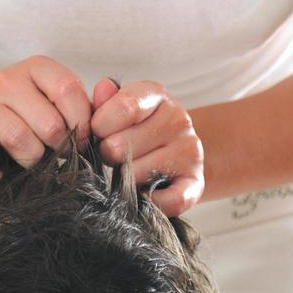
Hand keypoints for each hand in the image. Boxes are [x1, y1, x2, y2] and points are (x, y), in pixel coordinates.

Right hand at [0, 56, 92, 182]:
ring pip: (21, 140)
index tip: (83, 140)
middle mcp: (7, 79)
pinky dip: (1, 173)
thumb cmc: (31, 112)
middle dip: (61, 147)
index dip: (82, 122)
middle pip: (49, 122)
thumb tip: (108, 116)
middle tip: (60, 154)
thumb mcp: (58, 100)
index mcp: (37, 67)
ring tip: (37, 162)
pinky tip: (8, 173)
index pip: (68, 90)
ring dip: (35, 161)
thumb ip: (87, 105)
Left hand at [90, 77, 203, 216]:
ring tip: (123, 174)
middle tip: (109, 157)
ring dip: (122, 181)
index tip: (96, 133)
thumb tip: (102, 89)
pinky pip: (168, 201)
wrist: (174, 153)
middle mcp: (178, 120)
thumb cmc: (134, 129)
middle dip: (107, 155)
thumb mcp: (117, 108)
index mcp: (156, 96)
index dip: (100, 125)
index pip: (125, 107)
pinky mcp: (196, 183)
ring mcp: (190, 152)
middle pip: (122, 145)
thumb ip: (103, 101)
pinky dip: (148, 203)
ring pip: (137, 174)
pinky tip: (141, 195)